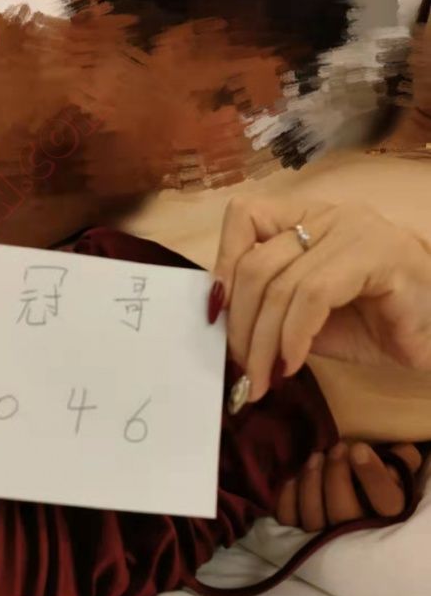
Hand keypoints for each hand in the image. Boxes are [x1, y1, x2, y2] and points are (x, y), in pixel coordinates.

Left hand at [212, 195, 430, 402]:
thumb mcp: (306, 316)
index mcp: (307, 219)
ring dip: (263, 343)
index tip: (215, 317)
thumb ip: (268, 307)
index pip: (244, 217)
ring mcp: (355, 229)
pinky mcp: (379, 255)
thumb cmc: (375, 324)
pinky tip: (292, 364)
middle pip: (255, 264)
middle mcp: (329, 214)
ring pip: (280, 283)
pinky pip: (313, 295)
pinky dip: (294, 337)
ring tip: (261, 380)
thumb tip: (220, 323)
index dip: (222, 265)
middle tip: (241, 370)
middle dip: (239, 326)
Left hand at [276, 442, 422, 531]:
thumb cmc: (375, 480)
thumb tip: (398, 450)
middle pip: (343, 513)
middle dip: (336, 475)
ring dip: (311, 482)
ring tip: (315, 457)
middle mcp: (356, 534)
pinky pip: (289, 520)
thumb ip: (400, 460)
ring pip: (314, 518)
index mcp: (388, 517)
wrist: (353, 496)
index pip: (385, 503)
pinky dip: (287, 497)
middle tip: (337, 448)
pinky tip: (294, 478)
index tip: (358, 448)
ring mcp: (326, 539)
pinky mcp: (299, 535)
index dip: (372, 475)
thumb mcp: (395, 469)